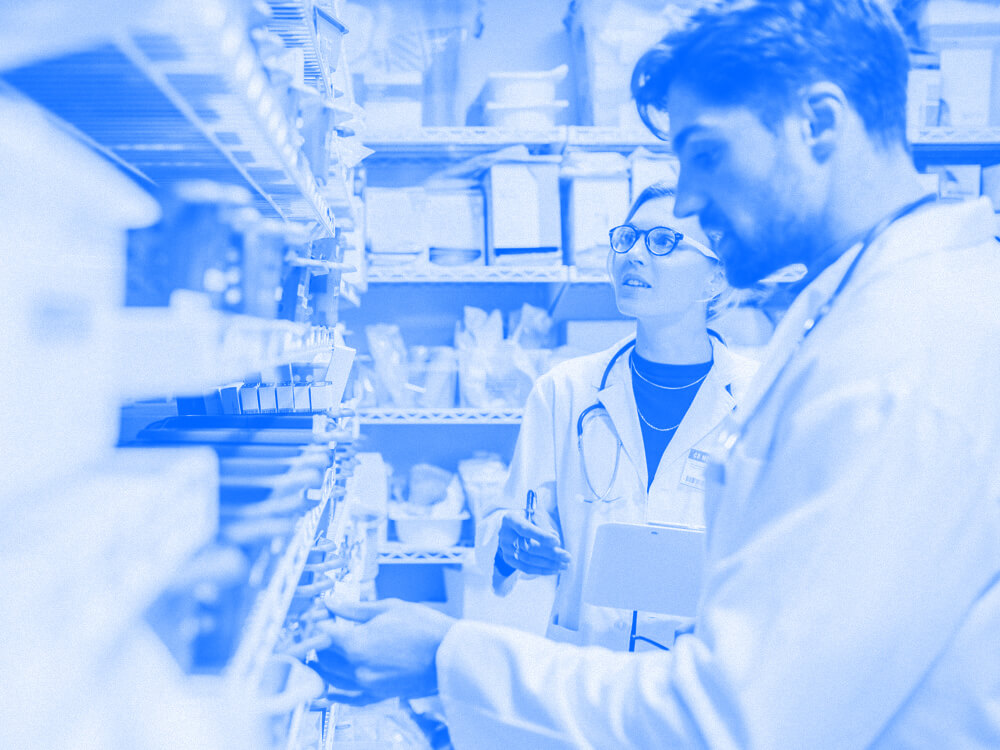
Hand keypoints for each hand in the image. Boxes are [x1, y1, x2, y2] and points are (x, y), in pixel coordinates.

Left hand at [310, 598, 455, 705]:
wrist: (450, 653)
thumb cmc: (425, 627)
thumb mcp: (388, 607)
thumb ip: (354, 608)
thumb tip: (332, 603)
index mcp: (357, 643)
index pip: (323, 633)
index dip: (318, 621)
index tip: (320, 613)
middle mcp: (358, 667)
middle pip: (324, 656)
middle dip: (319, 640)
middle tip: (323, 628)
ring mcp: (367, 684)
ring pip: (332, 677)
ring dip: (324, 663)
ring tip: (322, 652)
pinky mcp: (378, 694)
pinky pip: (350, 698)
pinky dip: (336, 693)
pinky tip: (329, 689)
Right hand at [497, 511, 569, 574]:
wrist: (511, 525)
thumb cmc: (527, 517)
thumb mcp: (535, 514)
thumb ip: (544, 525)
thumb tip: (555, 542)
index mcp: (511, 519)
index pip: (525, 529)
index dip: (541, 536)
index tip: (557, 541)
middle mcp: (505, 534)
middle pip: (529, 547)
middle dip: (550, 553)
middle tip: (567, 557)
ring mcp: (505, 548)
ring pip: (528, 560)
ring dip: (549, 564)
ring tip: (564, 565)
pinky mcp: (509, 559)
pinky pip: (525, 568)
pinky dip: (541, 570)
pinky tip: (554, 569)